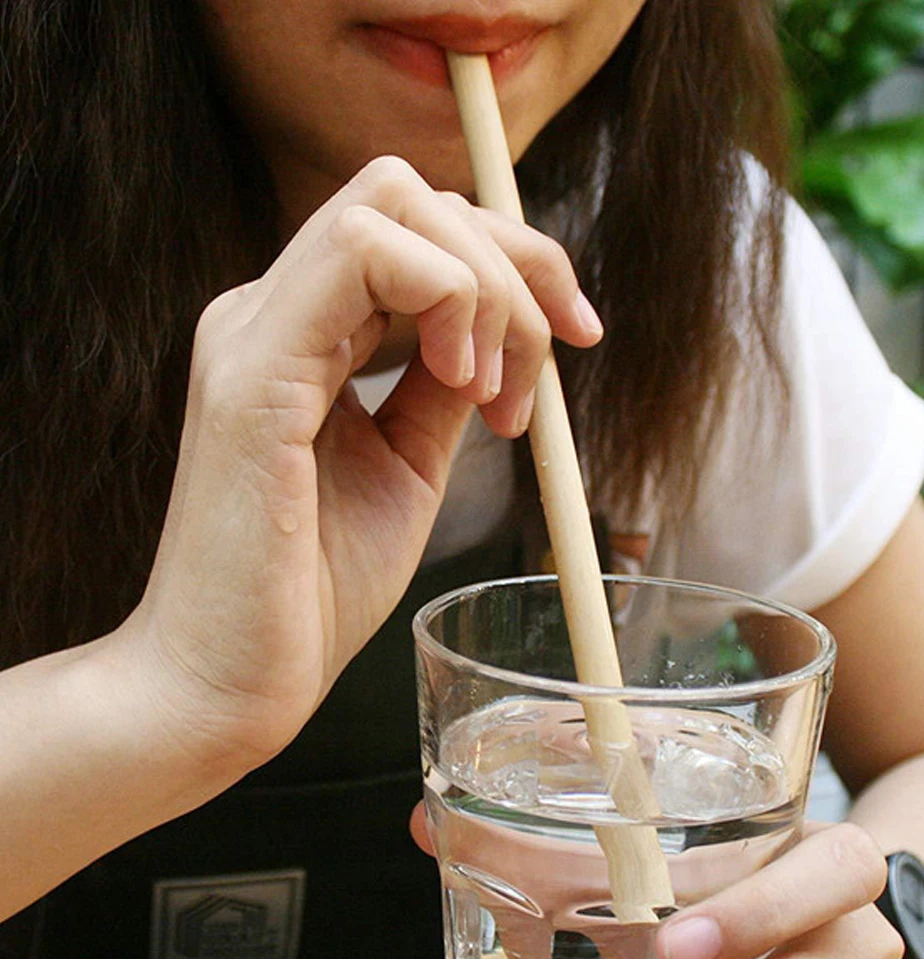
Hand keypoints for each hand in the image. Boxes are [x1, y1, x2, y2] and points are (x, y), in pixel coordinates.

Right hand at [120, 156, 600, 789]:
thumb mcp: (409, 468)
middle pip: (412, 195)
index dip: (516, 262)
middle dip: (513, 262)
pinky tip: (463, 385)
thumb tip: (506, 338)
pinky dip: (444, 299)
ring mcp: (253, 333)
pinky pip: (359, 257)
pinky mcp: (250, 375)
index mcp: (306, 335)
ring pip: (390, 203)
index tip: (577, 336)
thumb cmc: (310, 593)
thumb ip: (444, 390)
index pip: (418, 231)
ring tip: (493, 396)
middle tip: (541, 370)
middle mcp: (270, 312)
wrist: (231, 684)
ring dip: (482, 286)